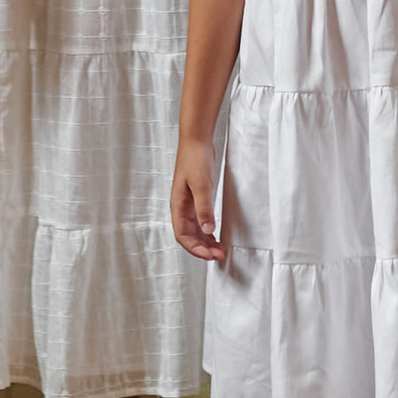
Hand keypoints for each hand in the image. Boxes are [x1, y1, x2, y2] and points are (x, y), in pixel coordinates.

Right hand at [170, 139, 224, 262]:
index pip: (183, 236)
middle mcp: (181, 208)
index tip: (210, 255)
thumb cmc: (194, 160)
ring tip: (220, 250)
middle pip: (189, 237)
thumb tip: (208, 231)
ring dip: (206, 242)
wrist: (196, 141)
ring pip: (195, 231)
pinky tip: (216, 236)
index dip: (196, 249)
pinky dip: (207, 232)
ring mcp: (188, 205)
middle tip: (219, 255)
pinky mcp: (196, 199)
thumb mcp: (202, 186)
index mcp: (178, 207)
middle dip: (203, 249)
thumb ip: (204, 209)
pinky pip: (200, 222)